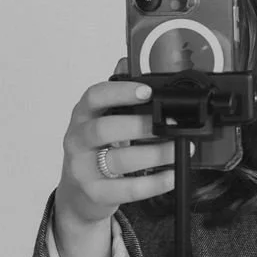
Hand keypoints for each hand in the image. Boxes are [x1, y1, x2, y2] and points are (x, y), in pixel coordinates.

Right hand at [54, 77, 185, 230]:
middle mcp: (78, 140)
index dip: (120, 91)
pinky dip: (153, 183)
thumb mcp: (101, 121)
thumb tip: (126, 60)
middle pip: (104, 129)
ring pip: (118, 159)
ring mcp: (83, 168)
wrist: (78, 195)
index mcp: (82, 116)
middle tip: (171, 125)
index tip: (147, 90)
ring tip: (179, 150)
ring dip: (154, 154)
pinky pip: (127, 189)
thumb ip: (116, 96)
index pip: (94, 97)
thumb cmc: (95, 152)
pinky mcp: (95, 194)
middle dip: (140, 126)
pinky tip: (171, 176)